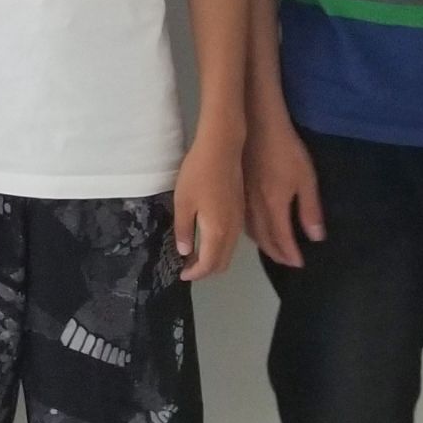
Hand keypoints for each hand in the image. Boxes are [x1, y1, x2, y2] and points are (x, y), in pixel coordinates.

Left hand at [175, 127, 241, 280]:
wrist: (223, 148)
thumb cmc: (198, 174)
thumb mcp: (183, 202)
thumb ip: (183, 230)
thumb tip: (185, 253)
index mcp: (217, 231)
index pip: (209, 264)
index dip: (195, 274)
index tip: (181, 274)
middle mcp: (232, 231)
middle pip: (222, 263)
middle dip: (205, 270)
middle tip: (187, 267)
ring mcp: (239, 221)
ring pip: (229, 252)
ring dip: (213, 259)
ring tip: (193, 254)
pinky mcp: (241, 211)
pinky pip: (232, 239)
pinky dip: (220, 246)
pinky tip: (205, 236)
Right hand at [243, 111, 324, 267]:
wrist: (257, 124)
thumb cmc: (285, 150)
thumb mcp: (306, 178)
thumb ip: (310, 209)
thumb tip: (315, 237)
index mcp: (273, 207)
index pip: (282, 239)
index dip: (290, 254)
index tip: (299, 264)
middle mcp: (255, 208)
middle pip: (264, 239)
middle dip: (276, 253)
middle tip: (286, 261)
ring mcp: (242, 198)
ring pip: (250, 230)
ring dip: (262, 244)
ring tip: (272, 250)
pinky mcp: (236, 188)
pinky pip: (241, 218)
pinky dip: (250, 230)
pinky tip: (253, 227)